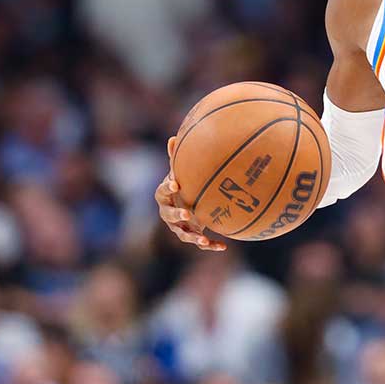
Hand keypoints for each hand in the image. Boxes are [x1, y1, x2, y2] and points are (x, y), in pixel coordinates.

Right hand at [154, 136, 225, 251]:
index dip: (167, 188)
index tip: (176, 184)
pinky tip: (223, 246)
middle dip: (177, 215)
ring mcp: (179, 227)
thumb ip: (176, 159)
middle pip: (168, 216)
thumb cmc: (182, 185)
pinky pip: (200, 243)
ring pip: (183, 234)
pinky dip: (211, 245)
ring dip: (193, 237)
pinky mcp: (191, 235)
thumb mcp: (179, 173)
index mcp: (164, 197)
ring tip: (202, 239)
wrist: (185, 205)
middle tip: (187, 214)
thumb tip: (173, 137)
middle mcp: (168, 214)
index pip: (161, 193)